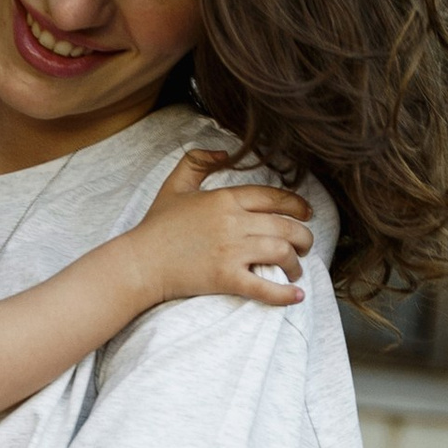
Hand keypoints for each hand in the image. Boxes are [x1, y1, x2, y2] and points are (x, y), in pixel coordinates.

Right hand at [128, 147, 312, 307]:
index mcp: (224, 199)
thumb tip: (224, 151)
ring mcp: (230, 251)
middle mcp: (233, 223)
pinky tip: (296, 296)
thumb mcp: (175, 185)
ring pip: (281, 252)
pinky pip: (264, 286)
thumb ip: (197, 161)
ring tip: (295, 270)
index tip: (307, 213)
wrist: (139, 262)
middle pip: (285, 226)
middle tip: (305, 245)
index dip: (297, 205)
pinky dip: (284, 294)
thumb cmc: (156, 226)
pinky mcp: (225, 278)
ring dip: (296, 263)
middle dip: (303, 237)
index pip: (273, 198)